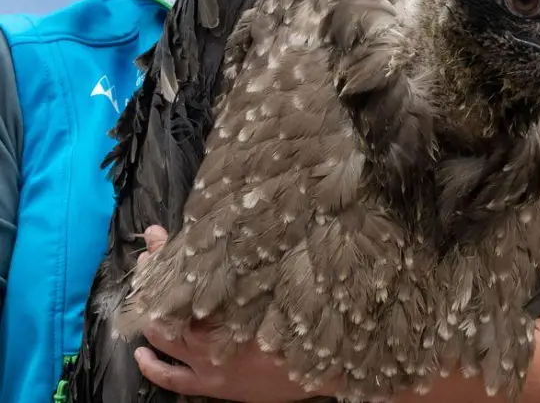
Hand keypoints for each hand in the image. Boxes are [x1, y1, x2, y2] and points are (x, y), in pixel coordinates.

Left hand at [133, 225, 329, 402]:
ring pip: (162, 339)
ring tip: (141, 292)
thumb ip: (256, 272)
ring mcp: (204, 364)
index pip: (183, 278)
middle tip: (148, 256)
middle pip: (166, 304)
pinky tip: (140, 353)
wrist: (320, 372)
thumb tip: (238, 243)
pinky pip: (170, 378)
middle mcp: (208, 338)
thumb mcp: (283, 292)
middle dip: (154, 279)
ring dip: (147, 315)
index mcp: (227, 312)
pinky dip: (151, 365)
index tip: (157, 234)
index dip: (166, 256)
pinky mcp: (208, 385)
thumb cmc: (305, 329)